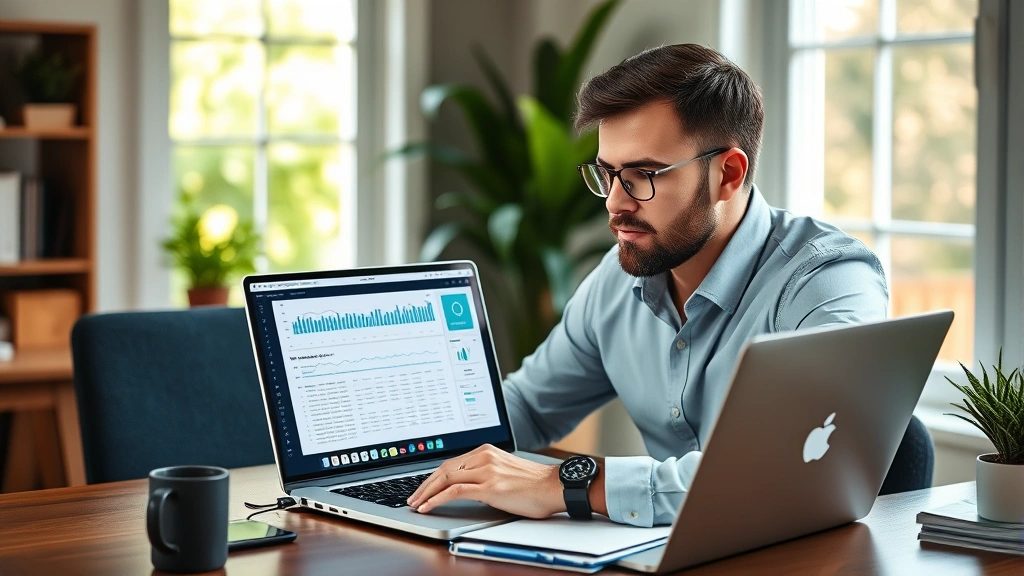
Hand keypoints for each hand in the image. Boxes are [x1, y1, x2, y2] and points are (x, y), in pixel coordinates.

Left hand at [407, 444, 564, 517]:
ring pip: (445, 478)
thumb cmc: (535, 484)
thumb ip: (487, 472)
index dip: (433, 476)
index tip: (423, 487)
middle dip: (424, 485)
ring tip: (415, 504)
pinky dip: (436, 499)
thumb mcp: (506, 471)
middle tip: (412, 497)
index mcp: (487, 451)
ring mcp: (486, 471)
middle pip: (443, 468)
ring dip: (426, 492)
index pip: (451, 462)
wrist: (556, 487)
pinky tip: (427, 507)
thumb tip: (468, 485)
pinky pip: (454, 491)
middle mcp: (484, 457)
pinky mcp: (489, 487)